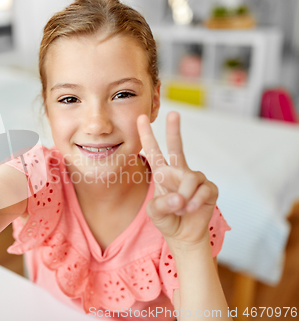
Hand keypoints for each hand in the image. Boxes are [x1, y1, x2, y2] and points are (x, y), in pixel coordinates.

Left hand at [137, 112, 217, 247]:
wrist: (184, 235)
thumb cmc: (167, 220)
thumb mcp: (155, 213)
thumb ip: (161, 205)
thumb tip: (179, 197)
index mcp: (162, 173)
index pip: (153, 151)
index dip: (146, 135)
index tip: (140, 118)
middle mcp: (178, 171)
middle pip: (176, 147)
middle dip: (174, 129)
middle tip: (173, 113)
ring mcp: (194, 179)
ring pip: (190, 178)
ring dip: (184, 196)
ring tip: (181, 209)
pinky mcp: (208, 188)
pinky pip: (203, 190)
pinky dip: (195, 201)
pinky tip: (190, 209)